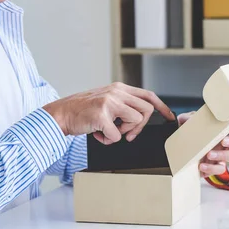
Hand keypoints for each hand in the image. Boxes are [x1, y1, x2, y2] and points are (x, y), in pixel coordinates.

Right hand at [43, 82, 174, 144]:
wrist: (59, 114)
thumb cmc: (83, 111)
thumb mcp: (106, 100)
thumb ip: (123, 104)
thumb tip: (142, 116)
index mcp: (119, 88)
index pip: (148, 95)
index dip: (162, 107)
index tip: (169, 117)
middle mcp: (116, 92)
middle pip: (147, 110)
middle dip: (140, 127)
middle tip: (128, 134)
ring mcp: (109, 102)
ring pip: (135, 121)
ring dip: (124, 133)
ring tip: (110, 131)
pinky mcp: (101, 116)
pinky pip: (117, 135)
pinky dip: (109, 140)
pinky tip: (99, 135)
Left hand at [177, 112, 228, 176]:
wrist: (179, 153)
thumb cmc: (188, 136)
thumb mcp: (187, 124)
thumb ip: (187, 119)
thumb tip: (186, 118)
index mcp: (221, 130)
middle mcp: (225, 143)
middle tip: (223, 141)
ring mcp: (222, 155)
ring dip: (223, 155)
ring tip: (209, 154)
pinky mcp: (215, 167)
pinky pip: (220, 169)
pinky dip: (212, 168)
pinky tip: (202, 166)